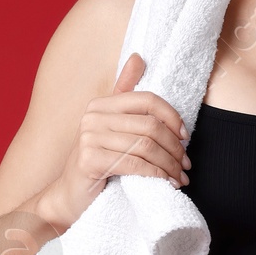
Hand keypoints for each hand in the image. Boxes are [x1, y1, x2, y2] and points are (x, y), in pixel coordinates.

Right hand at [52, 53, 191, 228]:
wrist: (69, 197)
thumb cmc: (97, 163)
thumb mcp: (111, 127)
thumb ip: (124, 95)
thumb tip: (138, 57)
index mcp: (101, 105)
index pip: (147, 100)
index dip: (172, 117)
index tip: (185, 137)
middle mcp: (92, 117)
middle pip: (150, 126)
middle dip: (174, 147)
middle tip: (185, 164)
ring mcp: (89, 138)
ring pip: (145, 146)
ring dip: (169, 164)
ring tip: (179, 177)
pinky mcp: (89, 160)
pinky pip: (134, 164)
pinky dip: (156, 174)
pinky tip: (166, 183)